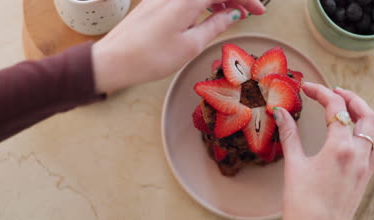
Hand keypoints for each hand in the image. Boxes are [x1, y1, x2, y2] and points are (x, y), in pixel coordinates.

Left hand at [92, 0, 264, 93]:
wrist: (114, 60)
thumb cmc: (150, 57)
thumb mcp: (190, 45)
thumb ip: (215, 25)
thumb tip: (232, 15)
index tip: (259, 11)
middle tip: (248, 13)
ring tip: (231, 15)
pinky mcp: (156, 1)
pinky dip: (202, 2)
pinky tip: (208, 15)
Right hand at [275, 83, 373, 219]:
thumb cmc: (301, 205)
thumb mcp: (293, 166)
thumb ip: (289, 135)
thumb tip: (280, 113)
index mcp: (340, 148)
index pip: (336, 108)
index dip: (321, 92)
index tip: (307, 88)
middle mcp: (359, 155)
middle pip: (365, 114)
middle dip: (350, 98)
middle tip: (332, 91)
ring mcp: (366, 168)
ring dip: (366, 114)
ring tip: (350, 108)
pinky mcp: (366, 179)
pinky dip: (371, 134)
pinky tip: (357, 135)